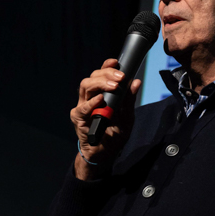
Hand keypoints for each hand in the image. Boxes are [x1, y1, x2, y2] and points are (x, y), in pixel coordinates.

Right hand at [70, 58, 141, 179]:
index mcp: (101, 94)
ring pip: (86, 86)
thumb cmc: (114, 134)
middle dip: (106, 74)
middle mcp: (90, 97)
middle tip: (120, 77)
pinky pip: (83, 108)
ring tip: (114, 86)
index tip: (116, 62)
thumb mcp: (127, 117)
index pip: (101, 75)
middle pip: (92, 77)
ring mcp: (83, 107)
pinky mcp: (78, 118)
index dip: (107, 66)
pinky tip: (101, 100)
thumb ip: (129, 100)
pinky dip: (92, 102)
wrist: (105, 153)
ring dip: (100, 84)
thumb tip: (136, 82)